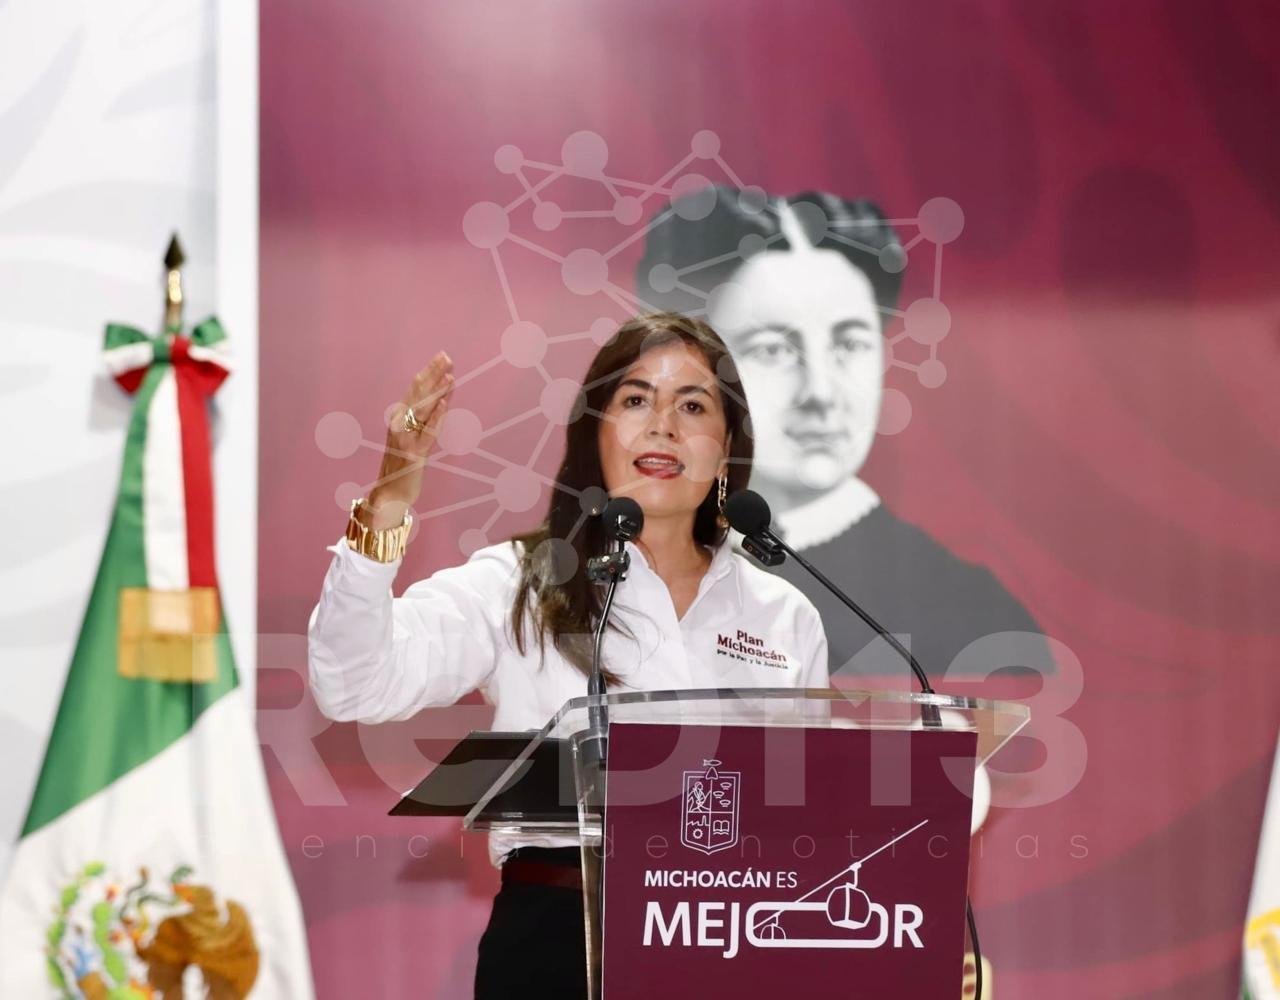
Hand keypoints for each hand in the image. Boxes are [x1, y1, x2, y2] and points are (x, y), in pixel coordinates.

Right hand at [361, 351, 454, 528]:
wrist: (388, 496)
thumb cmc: (400, 467)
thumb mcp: (409, 438)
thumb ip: (418, 421)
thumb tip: (435, 400)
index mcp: (398, 419)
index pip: (415, 390)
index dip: (428, 372)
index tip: (442, 357)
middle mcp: (398, 425)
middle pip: (417, 393)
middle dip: (433, 373)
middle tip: (447, 356)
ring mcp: (405, 439)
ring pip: (423, 409)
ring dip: (437, 390)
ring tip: (450, 374)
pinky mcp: (414, 454)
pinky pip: (427, 431)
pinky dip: (436, 415)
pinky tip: (444, 401)